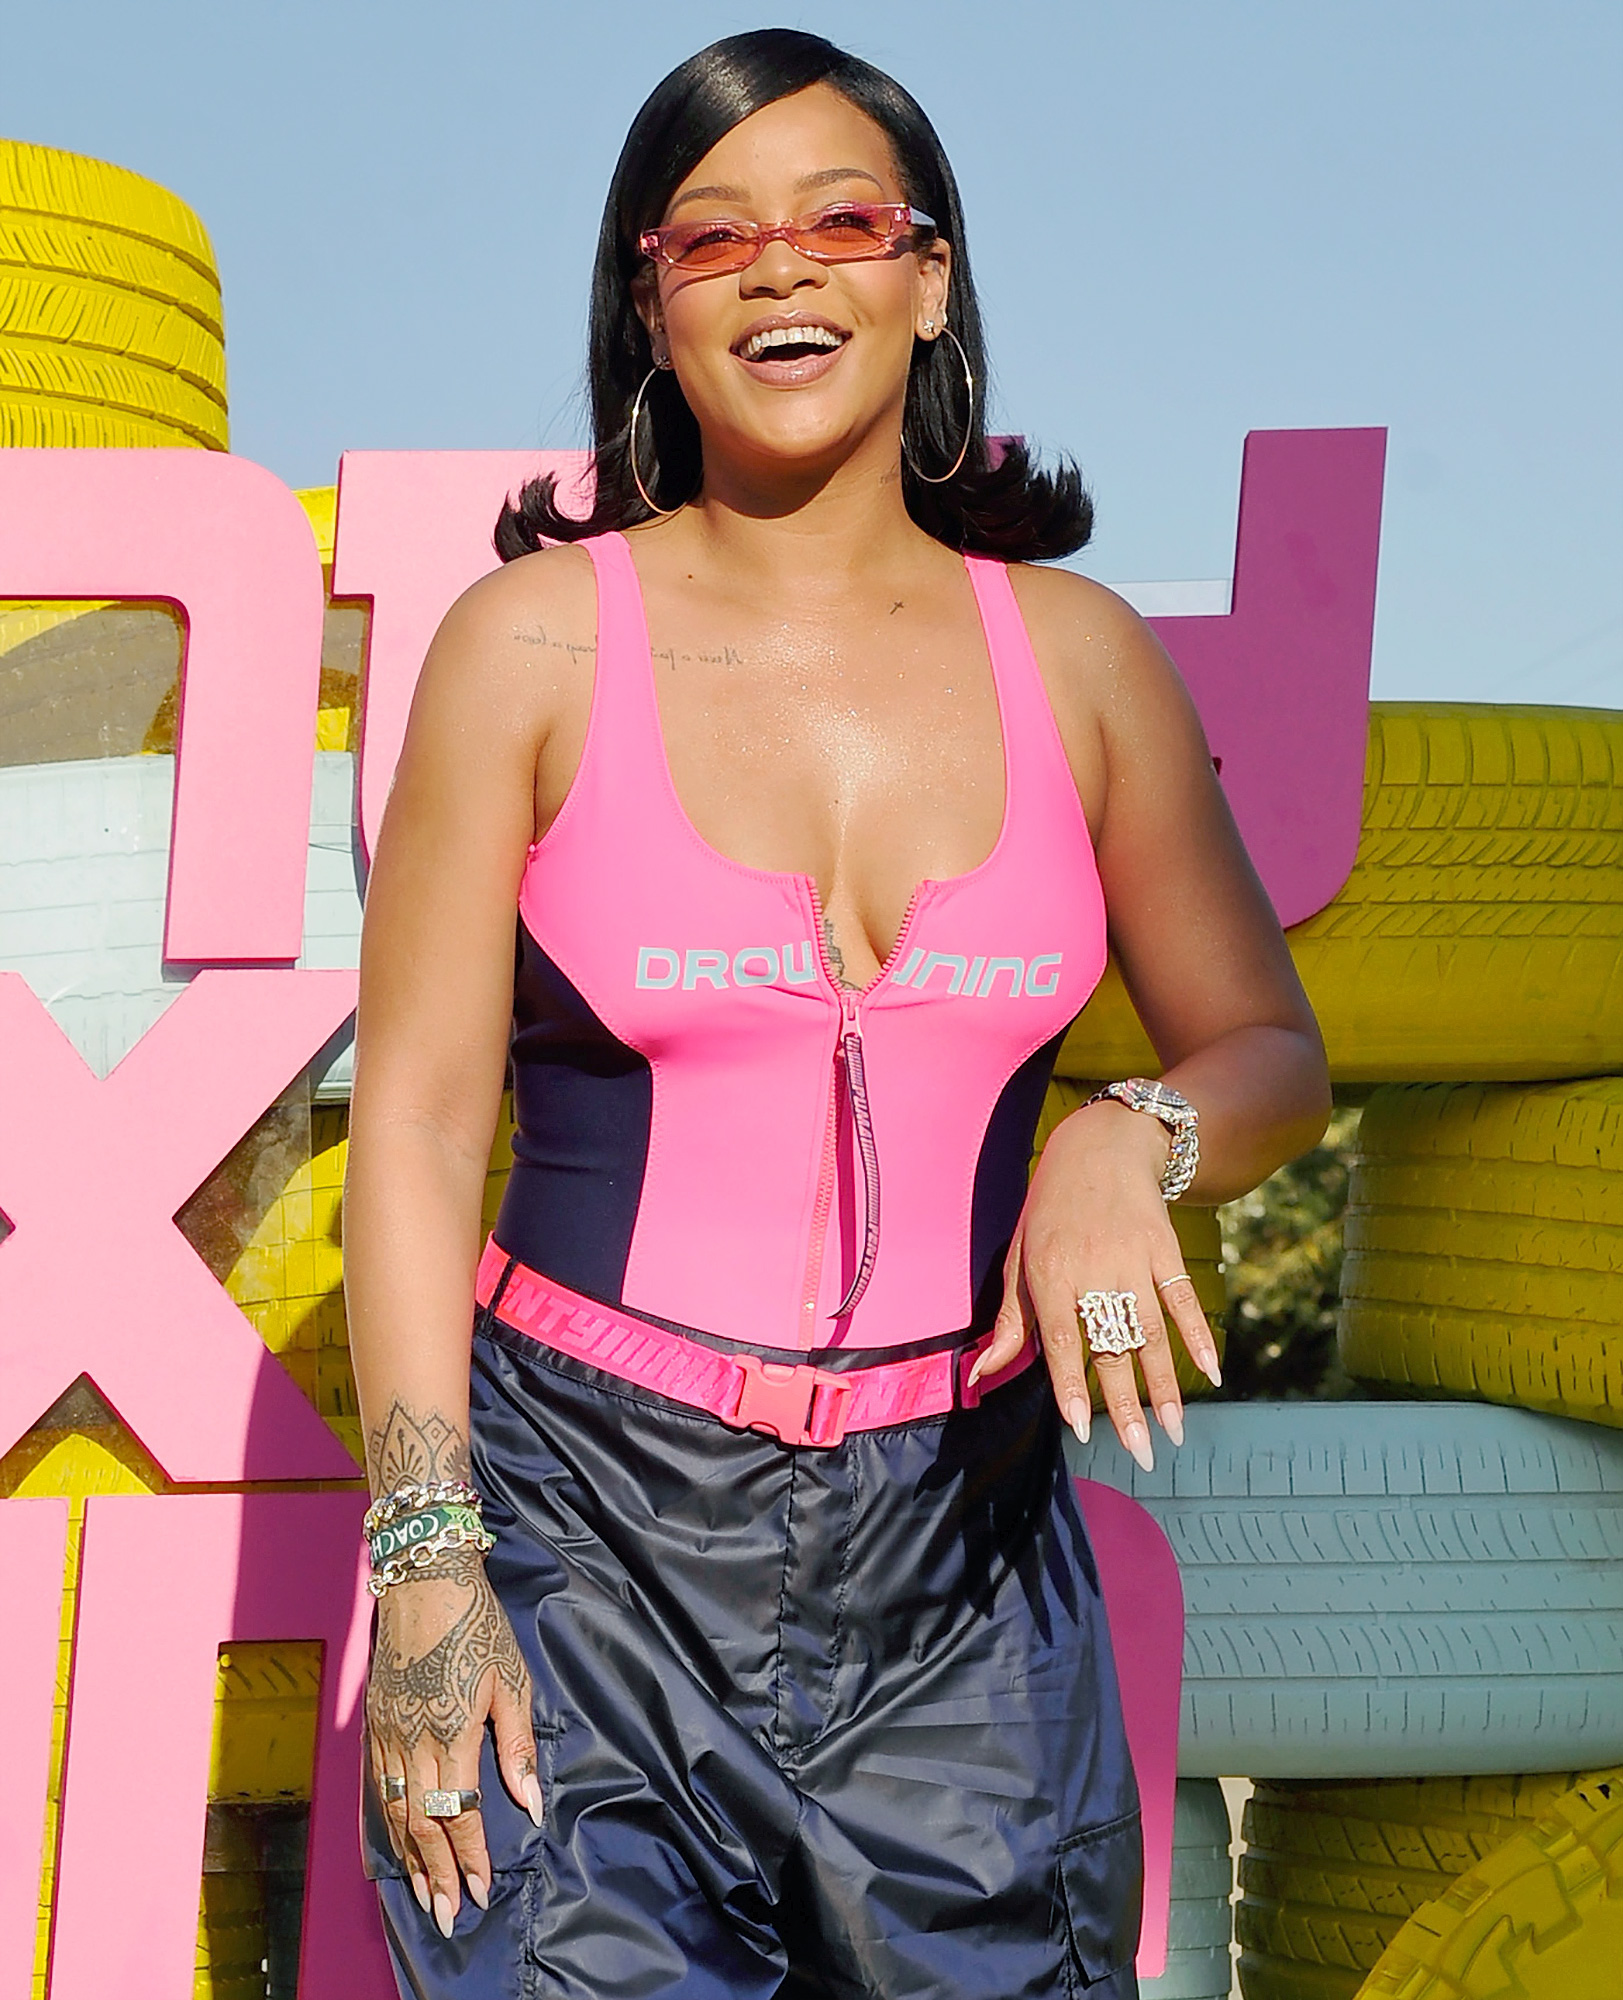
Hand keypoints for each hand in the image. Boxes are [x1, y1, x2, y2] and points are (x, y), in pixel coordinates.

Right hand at [366, 1552, 540, 1933]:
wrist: (425, 1581)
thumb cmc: (478, 1625)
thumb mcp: (513, 1681)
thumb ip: (517, 1747)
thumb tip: (529, 1805)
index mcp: (452, 1732)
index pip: (460, 1813)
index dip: (470, 1856)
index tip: (480, 1892)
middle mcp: (412, 1740)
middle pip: (422, 1824)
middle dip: (436, 1874)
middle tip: (446, 1917)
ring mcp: (387, 1733)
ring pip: (394, 1812)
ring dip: (408, 1858)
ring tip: (422, 1894)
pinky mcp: (374, 1722)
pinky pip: (377, 1787)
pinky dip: (387, 1823)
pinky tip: (396, 1843)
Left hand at [970, 1100, 1222, 1467]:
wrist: (1101, 1144)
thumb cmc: (1049, 1209)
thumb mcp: (1018, 1256)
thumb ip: (1006, 1321)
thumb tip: (979, 1375)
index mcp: (1048, 1273)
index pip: (1059, 1339)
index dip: (1070, 1384)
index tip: (1081, 1427)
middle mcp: (1091, 1268)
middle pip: (1110, 1346)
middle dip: (1126, 1404)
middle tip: (1140, 1453)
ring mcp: (1132, 1258)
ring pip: (1151, 1332)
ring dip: (1166, 1385)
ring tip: (1174, 1432)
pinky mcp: (1165, 1249)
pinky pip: (1184, 1299)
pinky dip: (1199, 1335)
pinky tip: (1212, 1373)